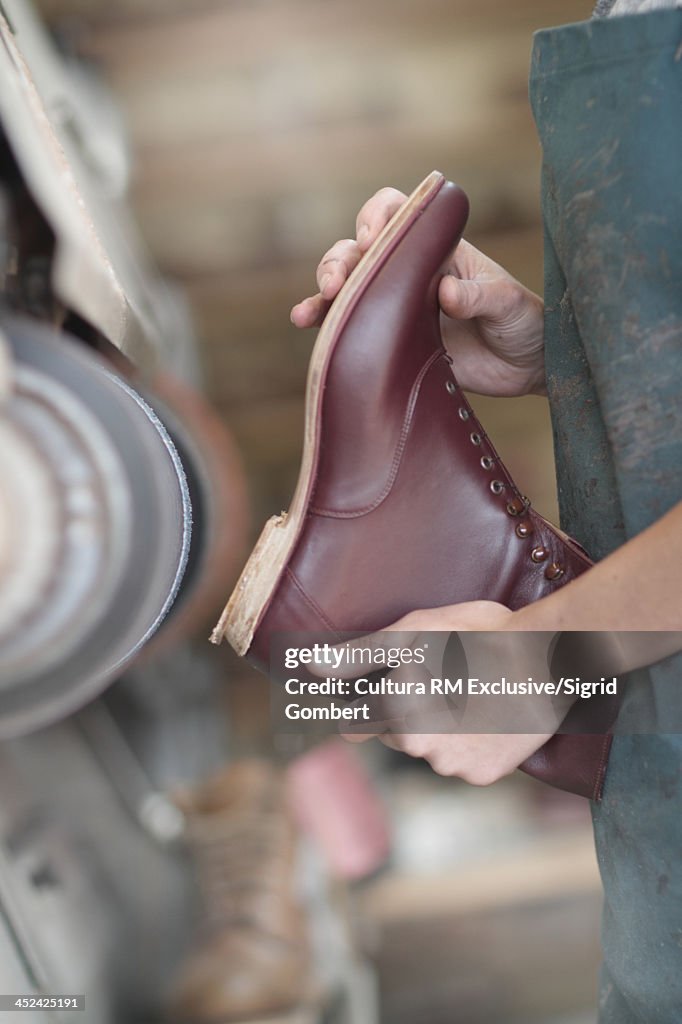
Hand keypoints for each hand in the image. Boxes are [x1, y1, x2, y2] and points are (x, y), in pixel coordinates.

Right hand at [291, 186, 546, 396]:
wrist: (525, 367)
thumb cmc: (523, 322)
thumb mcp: (508, 303)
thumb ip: (478, 296)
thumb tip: (444, 293)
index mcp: (437, 248)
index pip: (397, 213)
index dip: (378, 216)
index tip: (371, 238)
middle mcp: (409, 271)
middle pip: (360, 249)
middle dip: (342, 259)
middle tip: (337, 283)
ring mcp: (395, 305)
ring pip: (347, 284)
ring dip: (325, 288)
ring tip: (315, 305)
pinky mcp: (388, 339)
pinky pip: (349, 324)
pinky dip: (323, 321)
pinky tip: (303, 322)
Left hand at [321, 601, 558, 785]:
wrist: (551, 658)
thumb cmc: (480, 634)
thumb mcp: (416, 631)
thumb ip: (361, 655)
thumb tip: (312, 668)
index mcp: (393, 707)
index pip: (357, 717)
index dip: (371, 700)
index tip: (388, 691)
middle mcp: (417, 744)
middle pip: (395, 734)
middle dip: (409, 711)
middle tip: (444, 678)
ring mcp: (451, 765)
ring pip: (429, 749)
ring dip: (439, 729)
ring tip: (470, 693)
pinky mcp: (482, 776)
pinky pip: (463, 762)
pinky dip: (471, 745)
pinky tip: (488, 716)